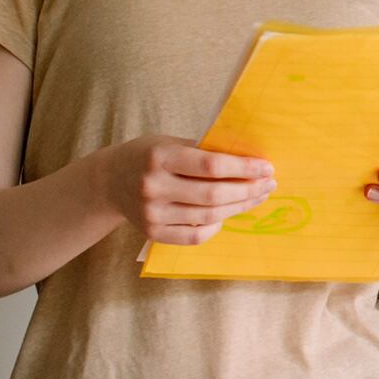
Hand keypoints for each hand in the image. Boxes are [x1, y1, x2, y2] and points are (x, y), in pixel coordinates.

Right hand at [96, 135, 274, 245]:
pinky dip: (216, 227)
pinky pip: (194, 236)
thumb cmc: (149, 156)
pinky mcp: (152, 233)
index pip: (211, 165)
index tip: (267, 167)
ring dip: (239, 207)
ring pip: (208, 216)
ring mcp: (151, 213)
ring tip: (257, 197)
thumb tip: (250, 159)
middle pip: (213, 195)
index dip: (244, 168)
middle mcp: (153, 186)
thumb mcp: (171, 143)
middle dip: (248, 190)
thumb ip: (204, 150)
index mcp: (160, 157)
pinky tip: (227, 215)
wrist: (109, 180)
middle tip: (269, 184)